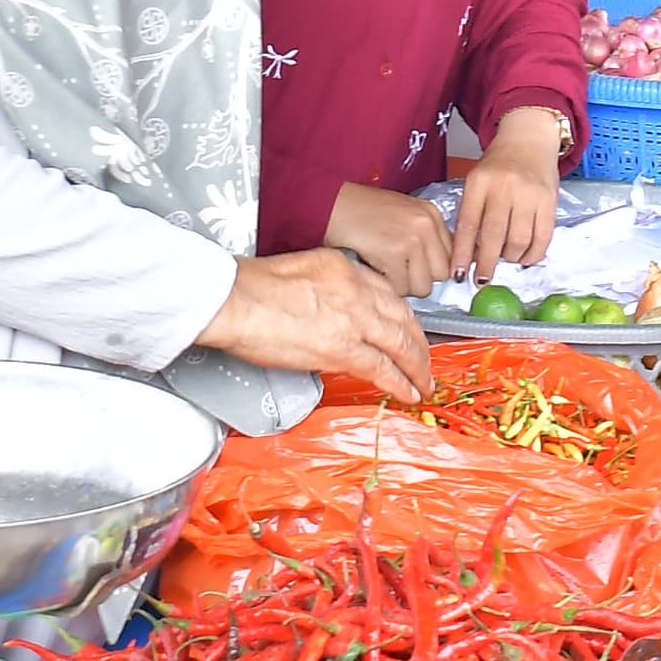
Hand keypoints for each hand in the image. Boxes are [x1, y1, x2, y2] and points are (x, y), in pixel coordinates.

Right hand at [207, 248, 432, 400]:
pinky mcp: (343, 349)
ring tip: (424, 382)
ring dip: (417, 367)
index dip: (402, 317)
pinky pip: (383, 369)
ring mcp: (354, 320)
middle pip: (403, 319)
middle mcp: (358, 291)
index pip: (388, 294)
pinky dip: (400, 383)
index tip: (407, 330)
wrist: (235, 299)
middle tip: (424, 360)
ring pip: (401, 345)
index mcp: (346, 269)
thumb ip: (327, 285)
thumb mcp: (302, 268)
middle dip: (418, 343)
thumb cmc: (253, 285)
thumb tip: (333, 310)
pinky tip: (408, 393)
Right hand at [321, 182, 451, 298]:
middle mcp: (427, 225)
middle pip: (441, 274)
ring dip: (404, 285)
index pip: (451, 256)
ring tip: (386, 269)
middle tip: (399, 271)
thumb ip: (424, 237)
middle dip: (420, 279)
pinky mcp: (394, 252)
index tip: (420, 272)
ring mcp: (412, 238)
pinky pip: (400, 287)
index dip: (433, 269)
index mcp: (432, 214)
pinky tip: (375, 269)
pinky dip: (387, 286)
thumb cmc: (363, 212)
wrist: (332, 204)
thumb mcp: (404, 215)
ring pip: (423, 286)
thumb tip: (438, 269)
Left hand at [449, 126, 565, 278]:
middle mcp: (504, 187)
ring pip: (519, 240)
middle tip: (482, 280)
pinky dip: (533, 255)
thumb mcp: (477, 181)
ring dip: (510, 258)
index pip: (469, 224)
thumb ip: (472, 213)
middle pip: (494, 236)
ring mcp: (529, 194)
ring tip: (506, 259)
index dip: (463, 253)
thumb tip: (469, 256)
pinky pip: (543, 237)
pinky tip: (524, 258)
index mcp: (479, 182)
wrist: (529, 140)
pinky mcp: (549, 200)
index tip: (458, 274)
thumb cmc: (498, 166)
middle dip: (487, 264)